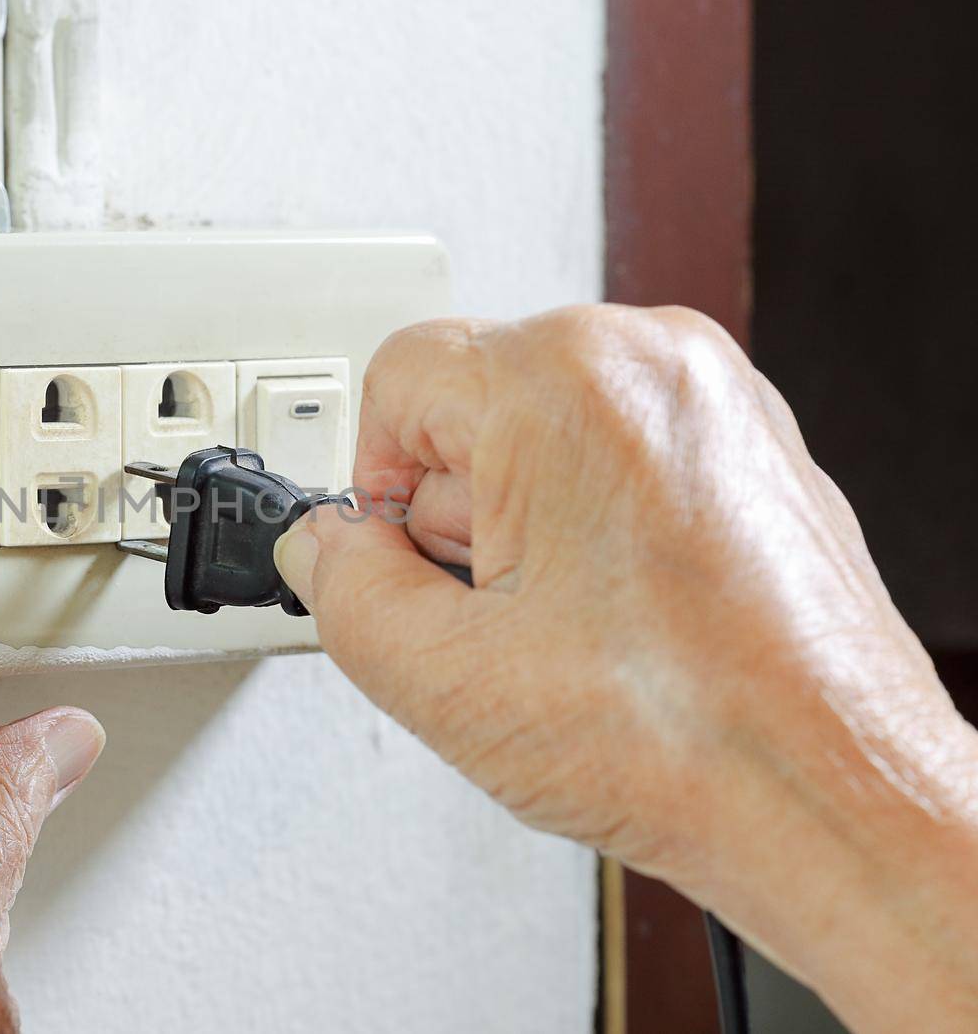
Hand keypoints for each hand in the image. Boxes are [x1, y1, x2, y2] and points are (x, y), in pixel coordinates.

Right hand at [274, 305, 977, 1032]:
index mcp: (565, 383)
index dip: (374, 482)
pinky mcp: (751, 439)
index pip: (396, 375)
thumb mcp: (439, 677)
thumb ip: (337, 589)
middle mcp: (651, 357)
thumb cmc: (687, 740)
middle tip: (495, 611)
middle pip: (473, 398)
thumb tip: (323, 547)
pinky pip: (619, 447)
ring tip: (567, 624)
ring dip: (524, 517)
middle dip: (456, 507)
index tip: (401, 558)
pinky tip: (614, 611)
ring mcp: (716, 394)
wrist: (830, 797)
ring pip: (545, 424)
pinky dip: (593, 517)